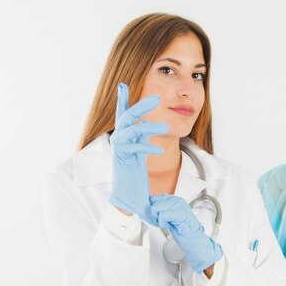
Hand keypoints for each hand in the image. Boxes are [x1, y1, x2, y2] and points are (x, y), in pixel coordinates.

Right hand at [109, 83, 167, 224]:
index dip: (123, 100)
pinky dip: (146, 146)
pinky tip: (158, 149)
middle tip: (156, 97)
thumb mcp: (143, 154)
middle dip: (141, 105)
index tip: (124, 84)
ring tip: (165, 126)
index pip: (124, 116)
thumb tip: (160, 126)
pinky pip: (133, 149)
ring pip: (130, 129)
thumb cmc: (136, 179)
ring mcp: (120, 151)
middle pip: (128, 116)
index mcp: (126, 139)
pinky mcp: (121, 162)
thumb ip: (147, 141)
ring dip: (147, 125)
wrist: (128, 201)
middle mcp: (121, 142)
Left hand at [150, 194, 222, 272]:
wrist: (195, 240)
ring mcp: (179, 205)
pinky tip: (170, 226)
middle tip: (165, 222)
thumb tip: (148, 208)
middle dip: (155, 216)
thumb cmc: (183, 231)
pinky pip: (162, 216)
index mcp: (174, 199)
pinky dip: (163, 224)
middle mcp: (177, 200)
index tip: (157, 217)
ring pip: (156, 208)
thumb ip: (161, 210)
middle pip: (153, 203)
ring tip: (169, 223)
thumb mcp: (170, 217)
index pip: (154, 198)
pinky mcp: (179, 212)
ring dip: (159, 220)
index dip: (152, 209)